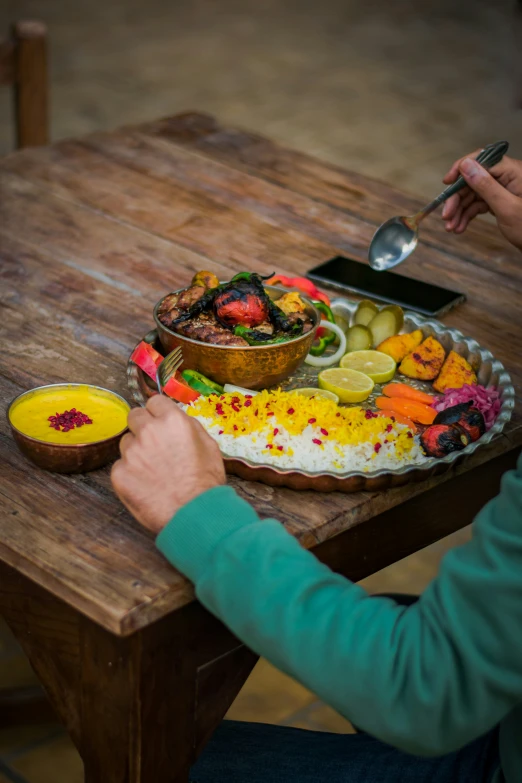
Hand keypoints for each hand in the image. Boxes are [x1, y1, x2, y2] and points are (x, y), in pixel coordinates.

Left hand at [111, 395, 224, 534]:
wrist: (194, 515)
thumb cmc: (206, 482)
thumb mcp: (209, 446)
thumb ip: (189, 427)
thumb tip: (176, 419)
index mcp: (172, 421)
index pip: (154, 402)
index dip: (158, 413)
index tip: (161, 423)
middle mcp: (149, 432)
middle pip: (134, 416)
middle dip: (143, 427)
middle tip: (154, 446)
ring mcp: (131, 453)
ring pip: (126, 442)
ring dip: (136, 451)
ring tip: (153, 471)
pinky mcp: (119, 474)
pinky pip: (120, 466)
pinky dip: (130, 474)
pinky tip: (146, 485)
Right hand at [441, 152, 521, 250]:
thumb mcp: (507, 207)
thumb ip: (486, 185)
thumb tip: (465, 165)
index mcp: (512, 171)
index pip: (482, 161)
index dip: (461, 170)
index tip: (446, 183)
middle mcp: (506, 177)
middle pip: (473, 180)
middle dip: (457, 199)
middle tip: (446, 217)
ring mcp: (502, 190)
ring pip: (473, 195)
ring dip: (459, 211)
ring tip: (451, 228)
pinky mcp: (499, 201)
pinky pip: (478, 204)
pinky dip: (467, 215)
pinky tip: (460, 227)